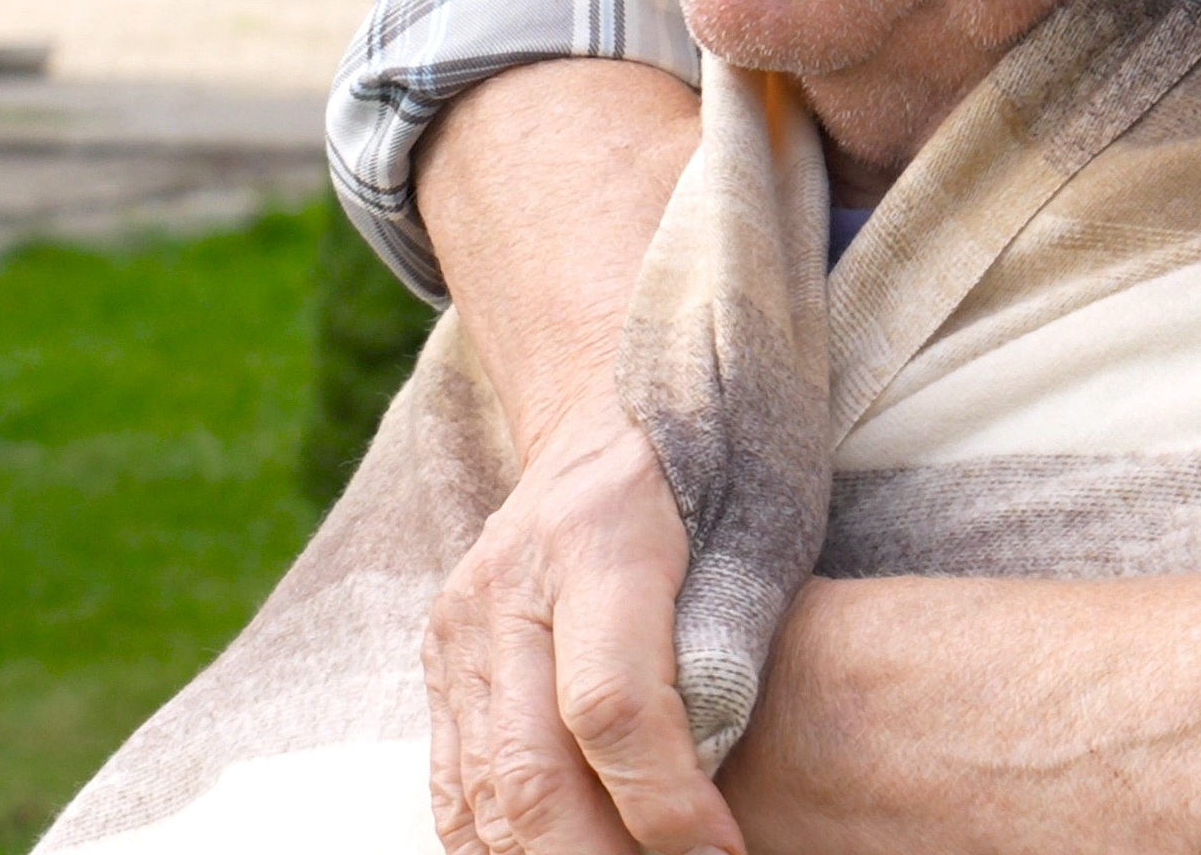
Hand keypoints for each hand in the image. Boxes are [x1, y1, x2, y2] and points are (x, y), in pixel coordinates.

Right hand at [426, 399, 740, 854]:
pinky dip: (502, 848)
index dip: (665, 802)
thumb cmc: (714, 450)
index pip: (610, 704)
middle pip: (530, 773)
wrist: (604, 391)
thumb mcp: (757, 515)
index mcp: (596, 535)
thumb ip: (731, 635)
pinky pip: (457, 786)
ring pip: (483, 797)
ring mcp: (459, 627)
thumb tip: (714, 768)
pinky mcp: (443, 660)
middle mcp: (507, 587)